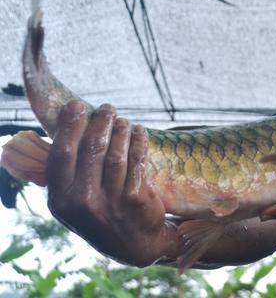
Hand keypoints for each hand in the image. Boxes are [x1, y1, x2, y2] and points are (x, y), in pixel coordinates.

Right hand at [46, 101, 178, 266]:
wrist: (135, 245)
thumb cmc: (101, 216)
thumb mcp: (73, 204)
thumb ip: (66, 175)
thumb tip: (64, 131)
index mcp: (61, 200)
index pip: (61, 154)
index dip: (69, 126)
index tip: (75, 106)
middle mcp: (82, 201)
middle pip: (91, 149)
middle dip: (100, 122)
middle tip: (107, 109)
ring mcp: (110, 201)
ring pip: (115, 153)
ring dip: (121, 130)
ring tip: (123, 120)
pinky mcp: (135, 198)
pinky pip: (137, 161)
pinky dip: (138, 142)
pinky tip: (139, 132)